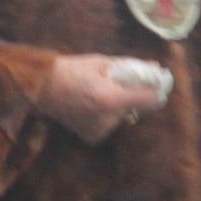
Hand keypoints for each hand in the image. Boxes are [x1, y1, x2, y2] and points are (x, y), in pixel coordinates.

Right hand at [37, 55, 166, 143]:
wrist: (40, 88)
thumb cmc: (72, 70)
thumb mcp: (103, 63)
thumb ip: (131, 68)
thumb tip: (154, 68)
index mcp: (110, 99)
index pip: (149, 100)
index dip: (157, 90)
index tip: (160, 82)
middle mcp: (107, 119)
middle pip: (137, 108)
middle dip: (134, 95)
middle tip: (121, 82)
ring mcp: (100, 131)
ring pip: (123, 115)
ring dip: (120, 104)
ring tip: (101, 92)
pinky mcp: (93, 137)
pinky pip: (110, 123)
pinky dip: (107, 114)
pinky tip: (92, 104)